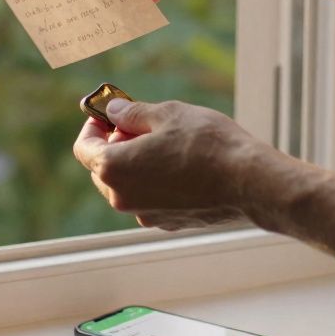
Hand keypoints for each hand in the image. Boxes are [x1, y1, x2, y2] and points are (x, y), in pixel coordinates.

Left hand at [72, 98, 282, 230]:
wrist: (250, 183)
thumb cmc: (208, 144)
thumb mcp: (167, 114)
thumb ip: (131, 114)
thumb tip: (112, 112)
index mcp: (114, 168)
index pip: (84, 147)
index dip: (93, 126)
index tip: (108, 114)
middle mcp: (122, 198)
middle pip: (103, 168)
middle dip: (116, 144)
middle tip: (142, 124)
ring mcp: (145, 214)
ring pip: (127, 184)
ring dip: (137, 163)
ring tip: (168, 142)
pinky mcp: (167, 223)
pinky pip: (149, 197)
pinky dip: (155, 181)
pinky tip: (183, 164)